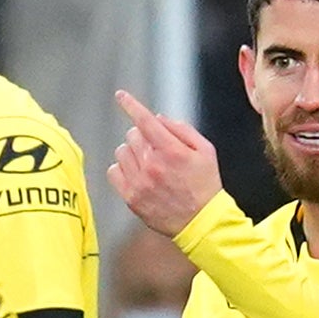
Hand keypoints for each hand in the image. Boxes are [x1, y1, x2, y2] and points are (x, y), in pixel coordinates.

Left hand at [107, 91, 225, 237]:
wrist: (200, 221)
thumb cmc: (205, 184)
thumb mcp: (205, 151)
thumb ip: (181, 130)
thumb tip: (157, 119)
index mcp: (171, 151)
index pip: (145, 121)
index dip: (131, 105)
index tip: (121, 96)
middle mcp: (152, 165)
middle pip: (132, 135)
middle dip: (143, 136)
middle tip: (156, 149)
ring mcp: (139, 182)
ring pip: (122, 151)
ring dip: (132, 152)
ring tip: (148, 163)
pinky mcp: (131, 197)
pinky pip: (113, 171)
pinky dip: (122, 169)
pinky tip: (137, 174)